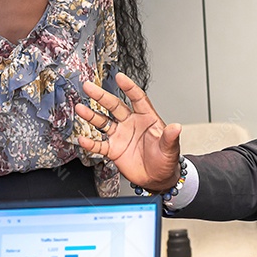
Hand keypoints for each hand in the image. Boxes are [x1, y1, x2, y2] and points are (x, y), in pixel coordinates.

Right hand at [75, 72, 182, 191]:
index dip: (129, 87)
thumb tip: (177, 127)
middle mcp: (131, 123)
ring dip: (91, 116)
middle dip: (101, 96)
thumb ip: (170, 137)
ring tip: (80, 108)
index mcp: (146, 118)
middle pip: (114, 106)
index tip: (120, 77)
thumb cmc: (166, 160)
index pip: (137, 98)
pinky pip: (99, 144)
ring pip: (103, 122)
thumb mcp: (170, 148)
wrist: (157, 178)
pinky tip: (82, 139)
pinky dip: (90, 143)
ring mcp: (120, 135)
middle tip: (89, 87)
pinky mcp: (113, 149)